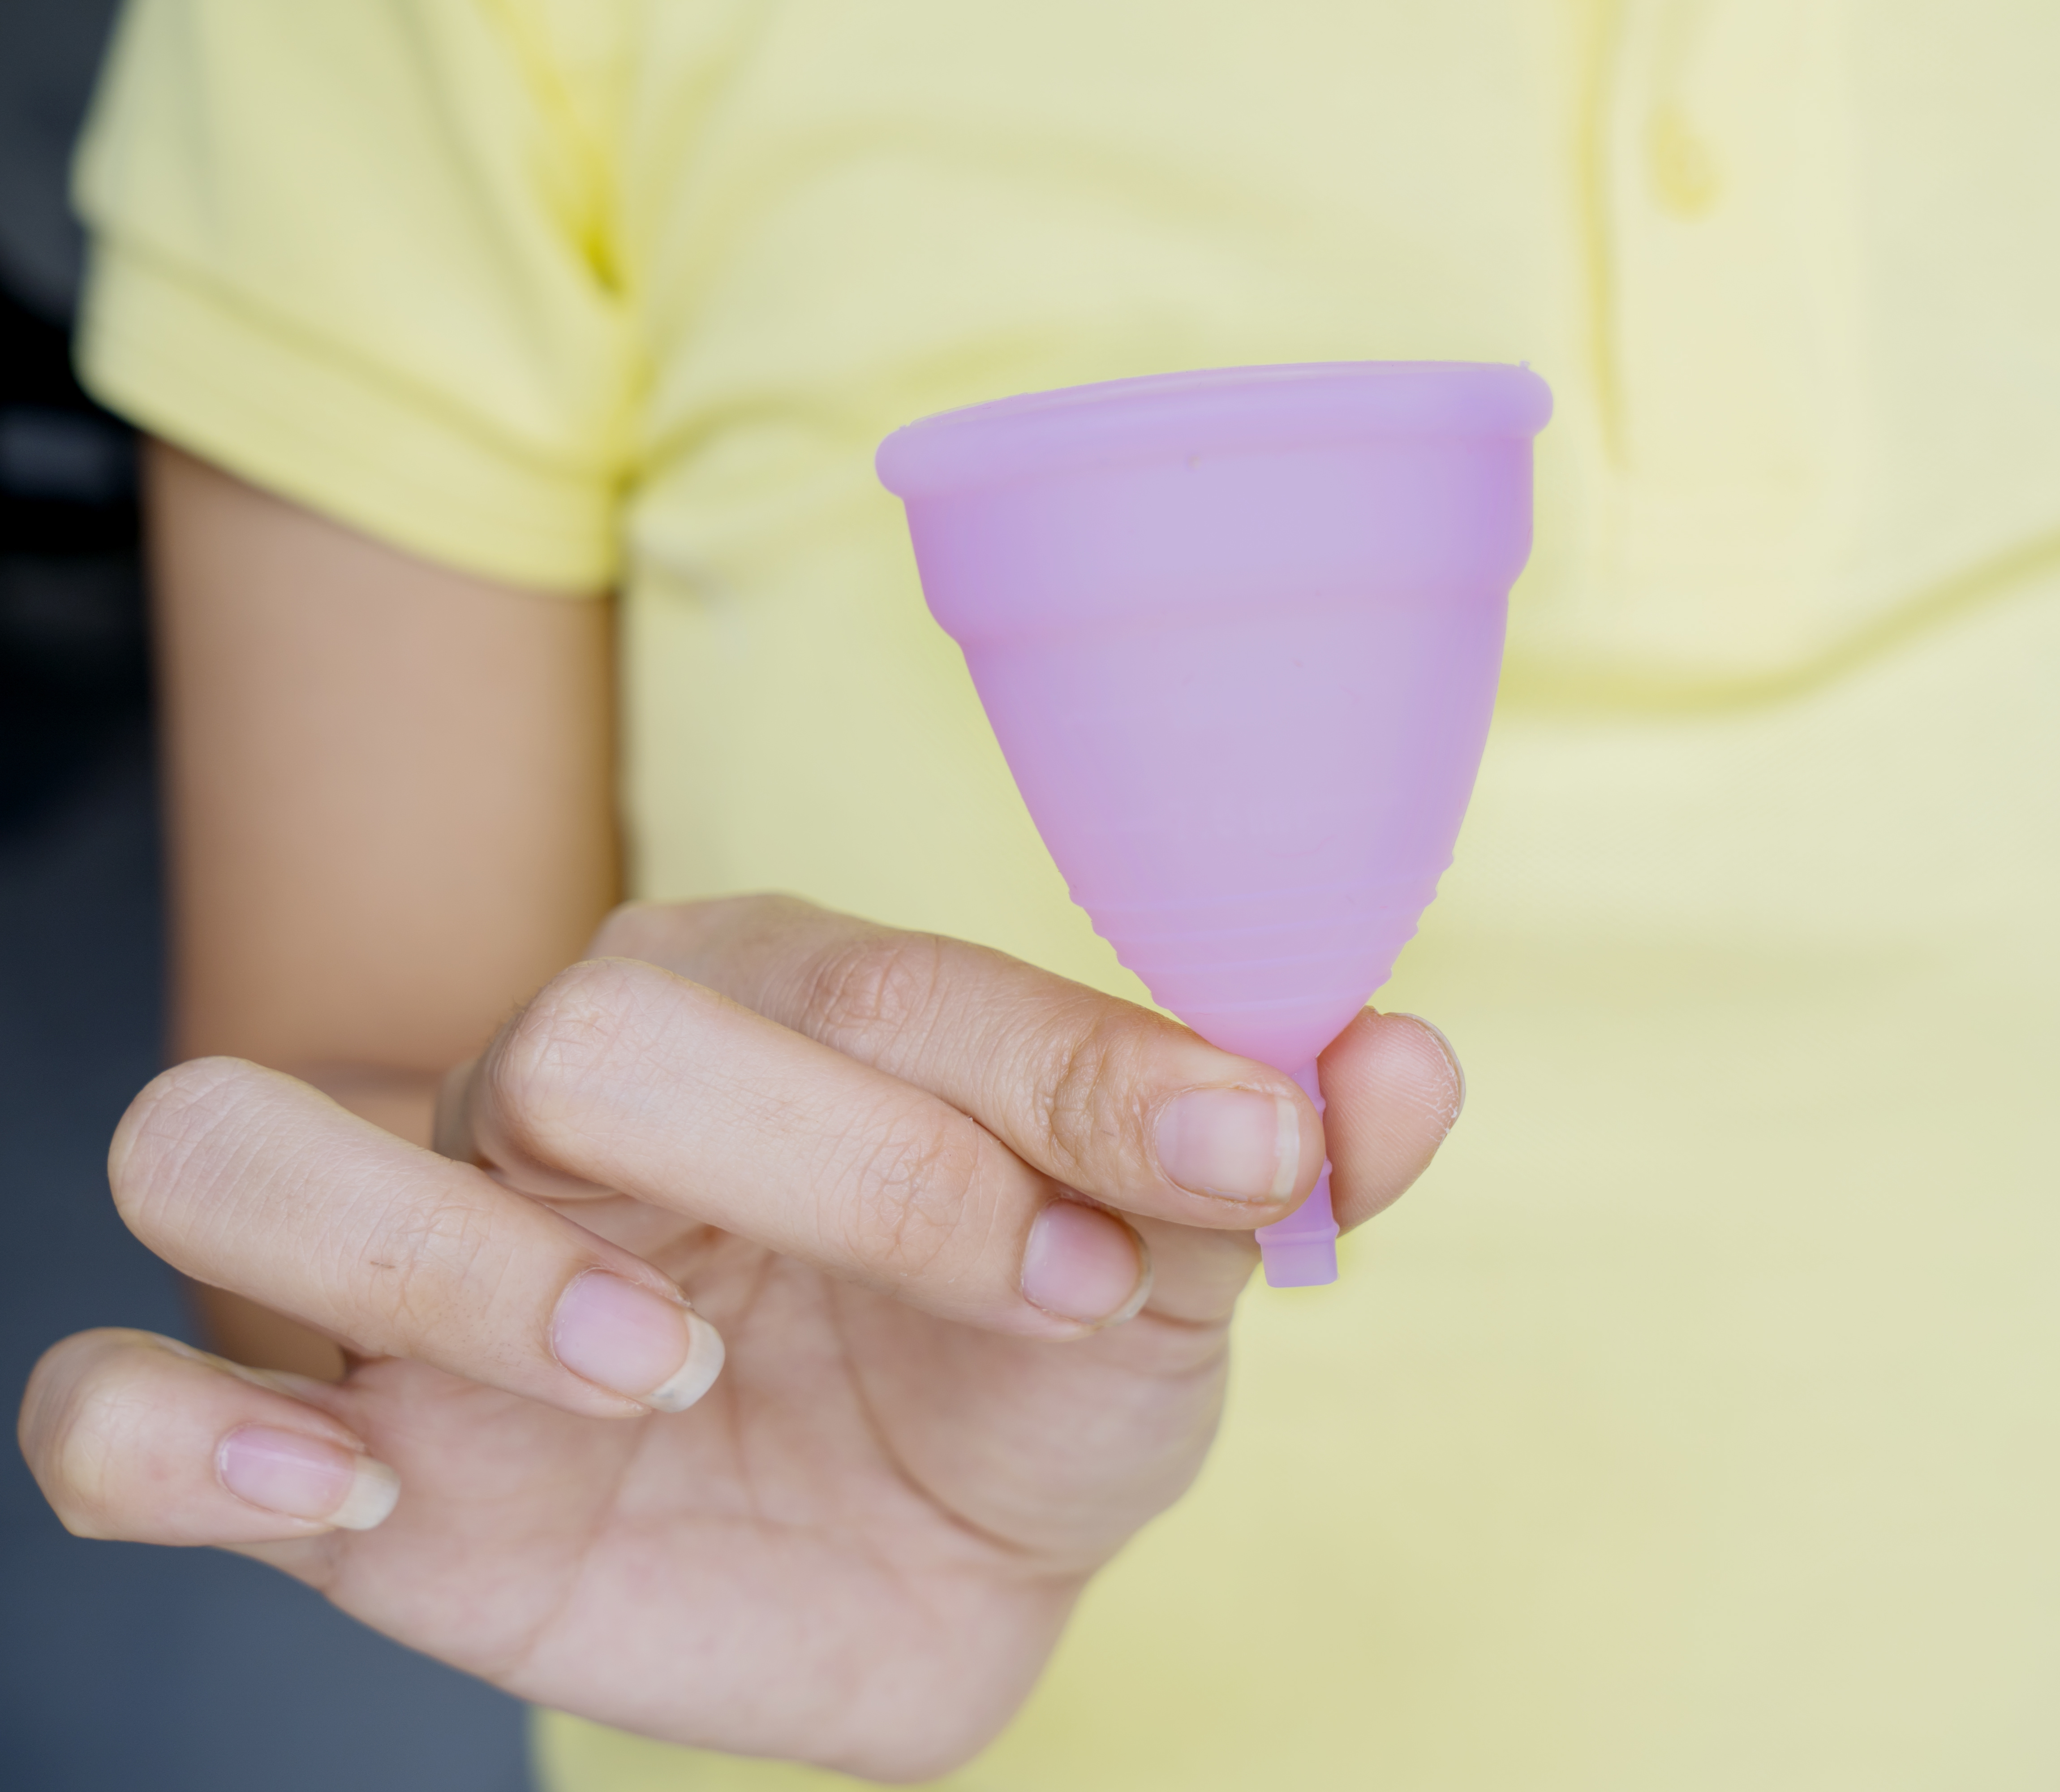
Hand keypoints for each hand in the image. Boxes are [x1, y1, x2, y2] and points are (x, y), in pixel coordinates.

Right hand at [16, 895, 1462, 1780]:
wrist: (908, 1559)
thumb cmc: (1015, 1375)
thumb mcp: (1163, 1280)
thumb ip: (1257, 1160)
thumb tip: (1400, 1065)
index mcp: (779, 1012)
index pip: (889, 983)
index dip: (1070, 1087)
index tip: (1228, 1188)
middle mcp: (569, 1098)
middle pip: (591, 1036)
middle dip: (839, 1171)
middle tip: (1028, 1304)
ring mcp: (413, 1270)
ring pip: (244, 1141)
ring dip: (453, 1258)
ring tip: (657, 1367)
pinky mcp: (320, 1445)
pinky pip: (111, 1402)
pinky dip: (177, 1429)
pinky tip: (343, 1484)